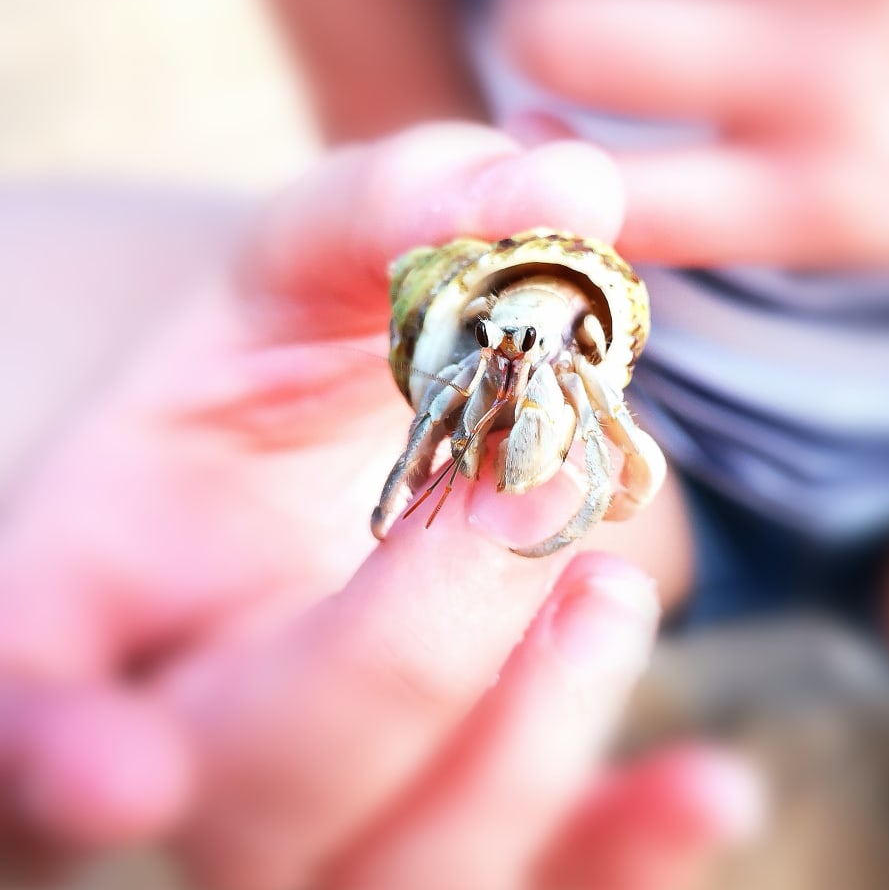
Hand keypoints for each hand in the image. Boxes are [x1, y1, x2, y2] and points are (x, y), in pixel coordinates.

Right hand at [0, 124, 759, 887]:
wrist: (340, 435)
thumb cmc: (297, 342)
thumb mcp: (321, 253)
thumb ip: (411, 204)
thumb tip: (566, 180)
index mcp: (92, 587)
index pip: (15, 698)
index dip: (35, 755)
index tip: (122, 770)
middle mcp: (190, 732)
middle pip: (260, 788)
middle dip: (412, 644)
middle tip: (529, 470)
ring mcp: (328, 807)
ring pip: (401, 877)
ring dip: (525, 746)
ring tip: (607, 586)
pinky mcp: (453, 823)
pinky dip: (624, 854)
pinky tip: (707, 788)